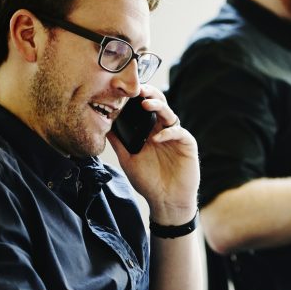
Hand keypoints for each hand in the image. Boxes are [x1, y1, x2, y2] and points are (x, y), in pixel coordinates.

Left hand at [108, 89, 198, 224]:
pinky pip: (179, 132)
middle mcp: (163, 130)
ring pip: (169, 114)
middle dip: (149, 94)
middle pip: (158, 104)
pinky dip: (168, 133)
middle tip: (138, 88)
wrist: (166, 201)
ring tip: (145, 104)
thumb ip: (118, 142)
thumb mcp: (128, 159)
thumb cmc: (148, 181)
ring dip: (158, 107)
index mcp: (149, 131)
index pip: (144, 108)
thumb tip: (103, 125)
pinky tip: (157, 138)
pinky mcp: (187, 144)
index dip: (136, 98)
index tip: (124, 89)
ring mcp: (175, 136)